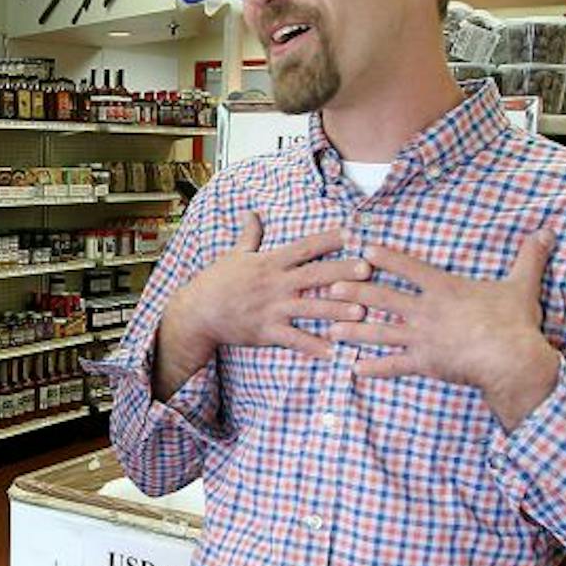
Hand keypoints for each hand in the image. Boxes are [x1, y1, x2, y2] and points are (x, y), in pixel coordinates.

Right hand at [167, 216, 362, 362]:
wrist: (196, 312)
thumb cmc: (216, 282)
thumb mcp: (234, 255)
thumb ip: (249, 235)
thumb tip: (252, 213)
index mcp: (270, 263)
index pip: (304, 247)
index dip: (328, 239)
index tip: (352, 233)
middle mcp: (274, 284)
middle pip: (314, 275)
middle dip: (342, 272)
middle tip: (368, 269)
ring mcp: (271, 309)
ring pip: (310, 308)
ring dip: (336, 310)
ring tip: (362, 313)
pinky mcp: (266, 331)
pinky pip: (294, 339)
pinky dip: (313, 346)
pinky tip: (334, 352)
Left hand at [328, 231, 560, 424]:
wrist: (512, 360)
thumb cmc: (515, 323)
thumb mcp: (522, 285)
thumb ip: (529, 257)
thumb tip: (548, 230)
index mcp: (445, 289)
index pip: (409, 268)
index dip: (386, 258)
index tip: (364, 250)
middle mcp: (427, 311)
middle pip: (383, 298)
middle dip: (355, 291)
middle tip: (330, 287)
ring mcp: (423, 338)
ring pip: (380, 332)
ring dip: (354, 330)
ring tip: (330, 328)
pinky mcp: (425, 363)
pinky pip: (394, 366)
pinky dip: (374, 368)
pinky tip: (353, 369)